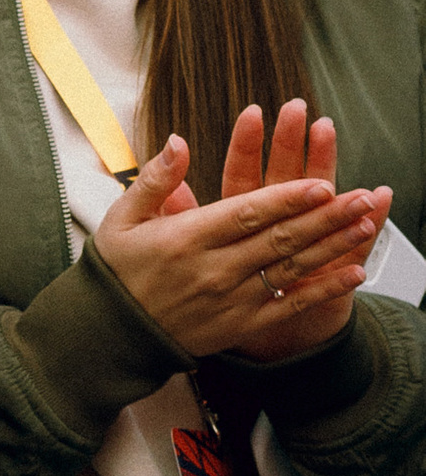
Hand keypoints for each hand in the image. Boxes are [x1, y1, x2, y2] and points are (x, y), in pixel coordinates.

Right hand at [92, 102, 388, 361]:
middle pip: (279, 239)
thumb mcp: (121, 218)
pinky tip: (352, 273)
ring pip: (291, 269)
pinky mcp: (240, 324)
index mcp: (185, 239)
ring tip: (365, 224)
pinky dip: (324, 290)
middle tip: (361, 197)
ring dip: (332, 246)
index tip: (320, 183)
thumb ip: (155, 179)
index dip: (287, 199)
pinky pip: (290, 306)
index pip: (246, 214)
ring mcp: (230, 300)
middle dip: (325, 216)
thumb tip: (179, 141)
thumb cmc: (116, 272)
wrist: (110, 334)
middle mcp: (213, 270)